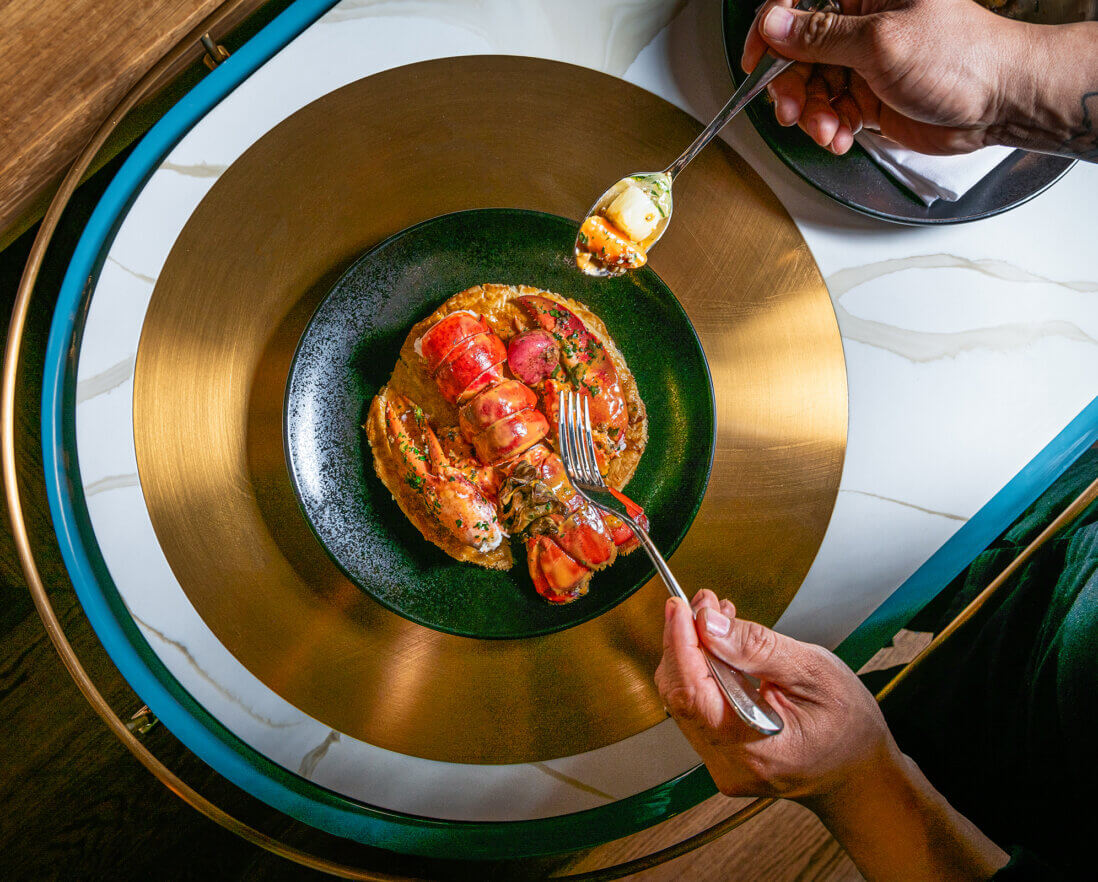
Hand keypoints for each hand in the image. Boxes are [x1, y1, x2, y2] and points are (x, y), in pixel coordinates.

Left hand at [654, 590, 896, 801]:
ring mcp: (722, 764)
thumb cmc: (851, 729)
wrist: (862, 774)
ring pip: (685, 699)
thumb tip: (710, 624)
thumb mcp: (814, 672)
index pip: (692, 692)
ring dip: (693, 652)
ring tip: (716, 618)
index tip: (679, 607)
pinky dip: (702, 672)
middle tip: (703, 603)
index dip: (680, 643)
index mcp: (755, 748)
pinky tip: (719, 647)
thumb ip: (757, 648)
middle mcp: (730, 764)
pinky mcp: (721, 755)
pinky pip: (697, 708)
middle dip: (685, 640)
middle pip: (681, 694)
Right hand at [742, 0, 1030, 154]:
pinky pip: (831, 111)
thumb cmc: (962, 59)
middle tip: (793, 109)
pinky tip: (840, 136)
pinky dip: (830, 128)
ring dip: (813, 114)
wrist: (1000, 102)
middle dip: (792, 86)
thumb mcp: (880, 43)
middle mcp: (862, 25)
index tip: (756, 60)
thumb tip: (774, 25)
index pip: (799, 4)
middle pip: (798, 53)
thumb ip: (821, 37)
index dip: (771, 31)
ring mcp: (864, 62)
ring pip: (812, 87)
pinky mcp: (870, 95)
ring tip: (827, 129)